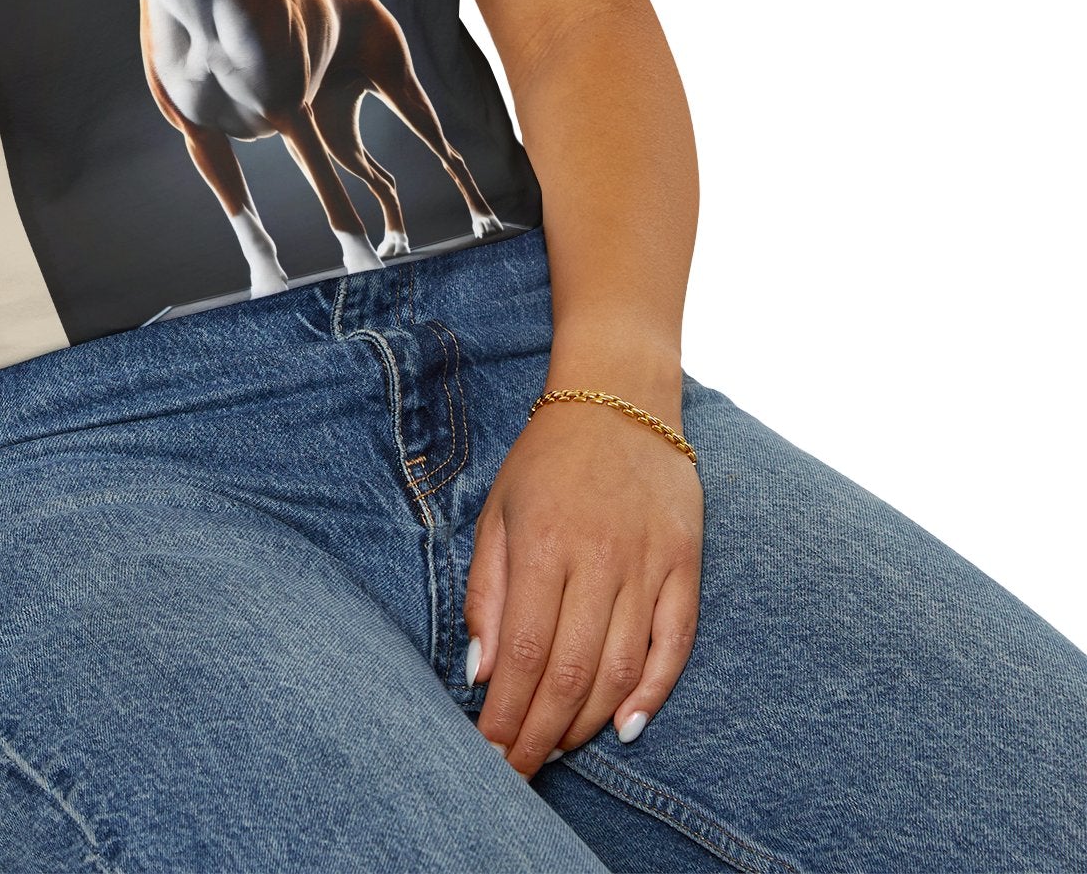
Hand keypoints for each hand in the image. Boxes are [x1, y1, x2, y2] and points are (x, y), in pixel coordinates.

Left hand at [464, 390, 703, 776]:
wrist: (619, 398)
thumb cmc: (547, 459)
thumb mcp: (498, 512)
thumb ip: (487, 592)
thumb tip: (481, 672)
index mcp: (544, 544)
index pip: (524, 652)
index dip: (507, 713)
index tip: (490, 752)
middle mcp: (599, 558)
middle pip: (571, 672)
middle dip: (541, 733)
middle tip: (519, 771)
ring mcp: (648, 563)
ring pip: (621, 668)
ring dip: (587, 721)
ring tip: (558, 749)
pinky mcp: (686, 564)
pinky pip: (675, 644)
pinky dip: (653, 692)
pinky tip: (626, 726)